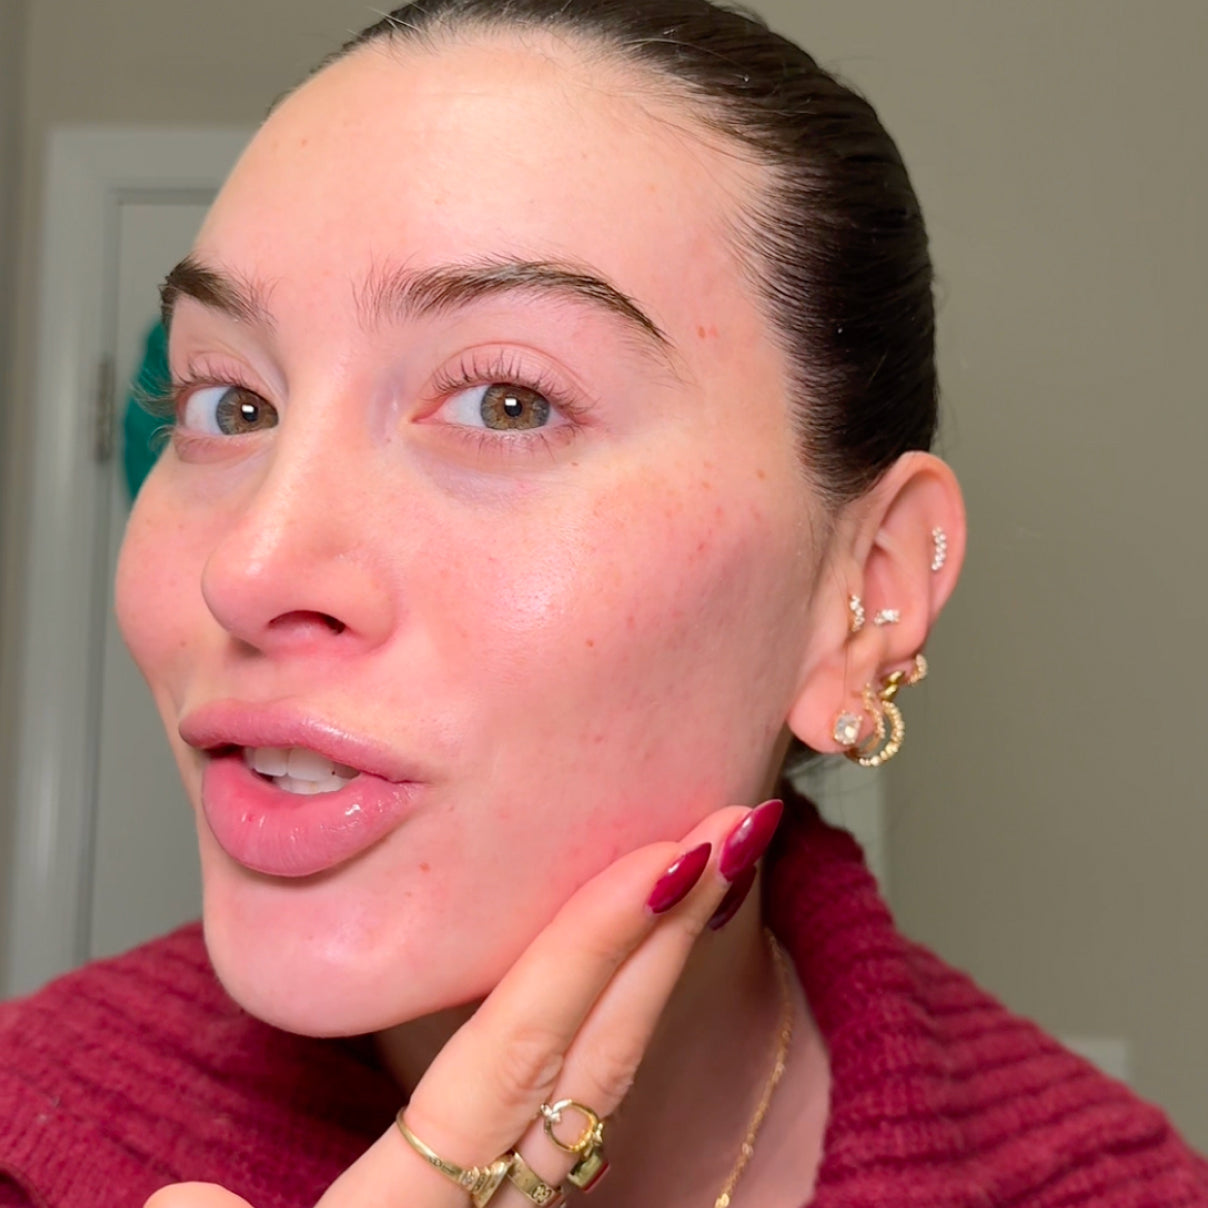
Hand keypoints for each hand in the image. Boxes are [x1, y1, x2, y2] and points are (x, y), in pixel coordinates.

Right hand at [146, 800, 780, 1207]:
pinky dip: (628, 1021)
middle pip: (592, 1051)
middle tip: (731, 828)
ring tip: (710, 870)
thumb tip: (183, 1204)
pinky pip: (588, 1104)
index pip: (516, 1056)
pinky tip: (646, 968)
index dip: (588, 950)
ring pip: (605, 1076)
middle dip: (665, 929)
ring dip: (661, 965)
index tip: (658, 864)